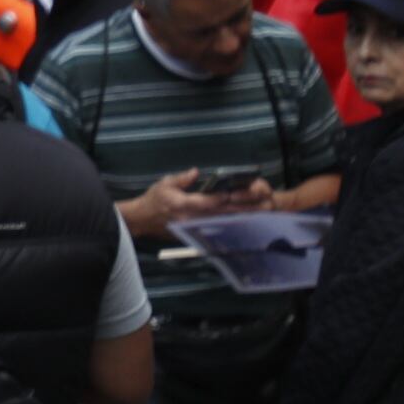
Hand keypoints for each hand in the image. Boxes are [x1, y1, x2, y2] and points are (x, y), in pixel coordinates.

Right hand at [121, 170, 256, 236]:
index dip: (221, 198)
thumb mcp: (165, 183)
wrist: (143, 220)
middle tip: (259, 206)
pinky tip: (246, 221)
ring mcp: (194, 227)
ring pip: (221, 221)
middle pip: (219, 214)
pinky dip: (231, 223)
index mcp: (182, 204)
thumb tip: (196, 172)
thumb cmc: (153, 199)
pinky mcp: (196, 231)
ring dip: (240, 217)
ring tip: (259, 214)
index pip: (205, 202)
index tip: (236, 193)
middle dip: (240, 209)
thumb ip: (182, 179)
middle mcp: (191, 218)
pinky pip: (217, 227)